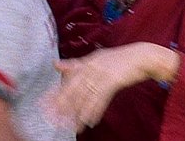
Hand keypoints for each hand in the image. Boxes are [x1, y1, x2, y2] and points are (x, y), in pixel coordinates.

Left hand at [49, 42, 179, 131]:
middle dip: (63, 106)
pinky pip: (101, 99)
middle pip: (73, 89)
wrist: (141, 56)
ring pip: (86, 97)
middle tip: (53, 119)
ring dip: (79, 114)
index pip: (67, 79)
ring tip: (73, 127)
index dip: (55, 93)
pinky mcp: (113, 81)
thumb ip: (75, 64)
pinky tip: (89, 121)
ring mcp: (102, 73)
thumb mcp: (96, 58)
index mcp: (86, 62)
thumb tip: (55, 64)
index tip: (43, 105)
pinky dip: (95, 111)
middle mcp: (91, 67)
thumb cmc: (119, 59)